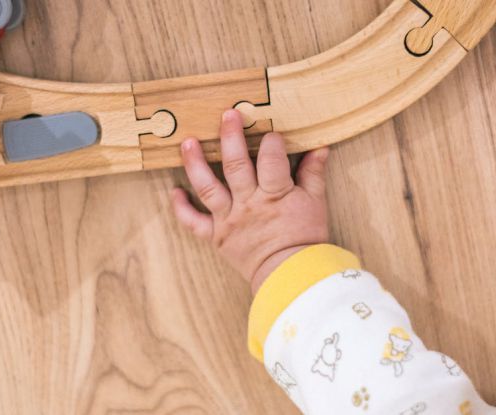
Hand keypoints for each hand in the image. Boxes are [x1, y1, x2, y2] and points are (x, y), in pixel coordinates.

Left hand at [170, 109, 330, 293]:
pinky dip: (181, 208)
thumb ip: (313, 173)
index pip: (272, 161)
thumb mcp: (316, 203)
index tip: (272, 132)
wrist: (291, 277)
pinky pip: (194, 222)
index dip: (272, 143)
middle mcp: (248, 204)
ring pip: (208, 187)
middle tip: (227, 114)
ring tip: (187, 142)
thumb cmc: (305, 239)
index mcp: (275, 195)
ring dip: (195, 163)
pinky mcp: (217, 236)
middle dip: (230, 137)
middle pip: (236, 165)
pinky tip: (174, 190)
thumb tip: (321, 147)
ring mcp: (229, 219)